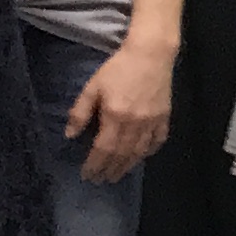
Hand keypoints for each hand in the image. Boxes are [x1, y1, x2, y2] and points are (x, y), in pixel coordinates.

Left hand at [65, 41, 172, 182]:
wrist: (151, 55)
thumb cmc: (117, 69)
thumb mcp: (92, 87)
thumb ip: (80, 112)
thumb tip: (70, 135)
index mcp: (116, 116)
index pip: (103, 148)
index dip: (95, 164)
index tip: (87, 175)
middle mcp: (136, 124)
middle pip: (122, 154)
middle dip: (110, 169)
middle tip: (101, 180)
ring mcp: (152, 122)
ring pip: (140, 151)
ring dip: (128, 166)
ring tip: (118, 175)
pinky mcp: (164, 117)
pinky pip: (158, 140)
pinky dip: (149, 151)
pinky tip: (142, 156)